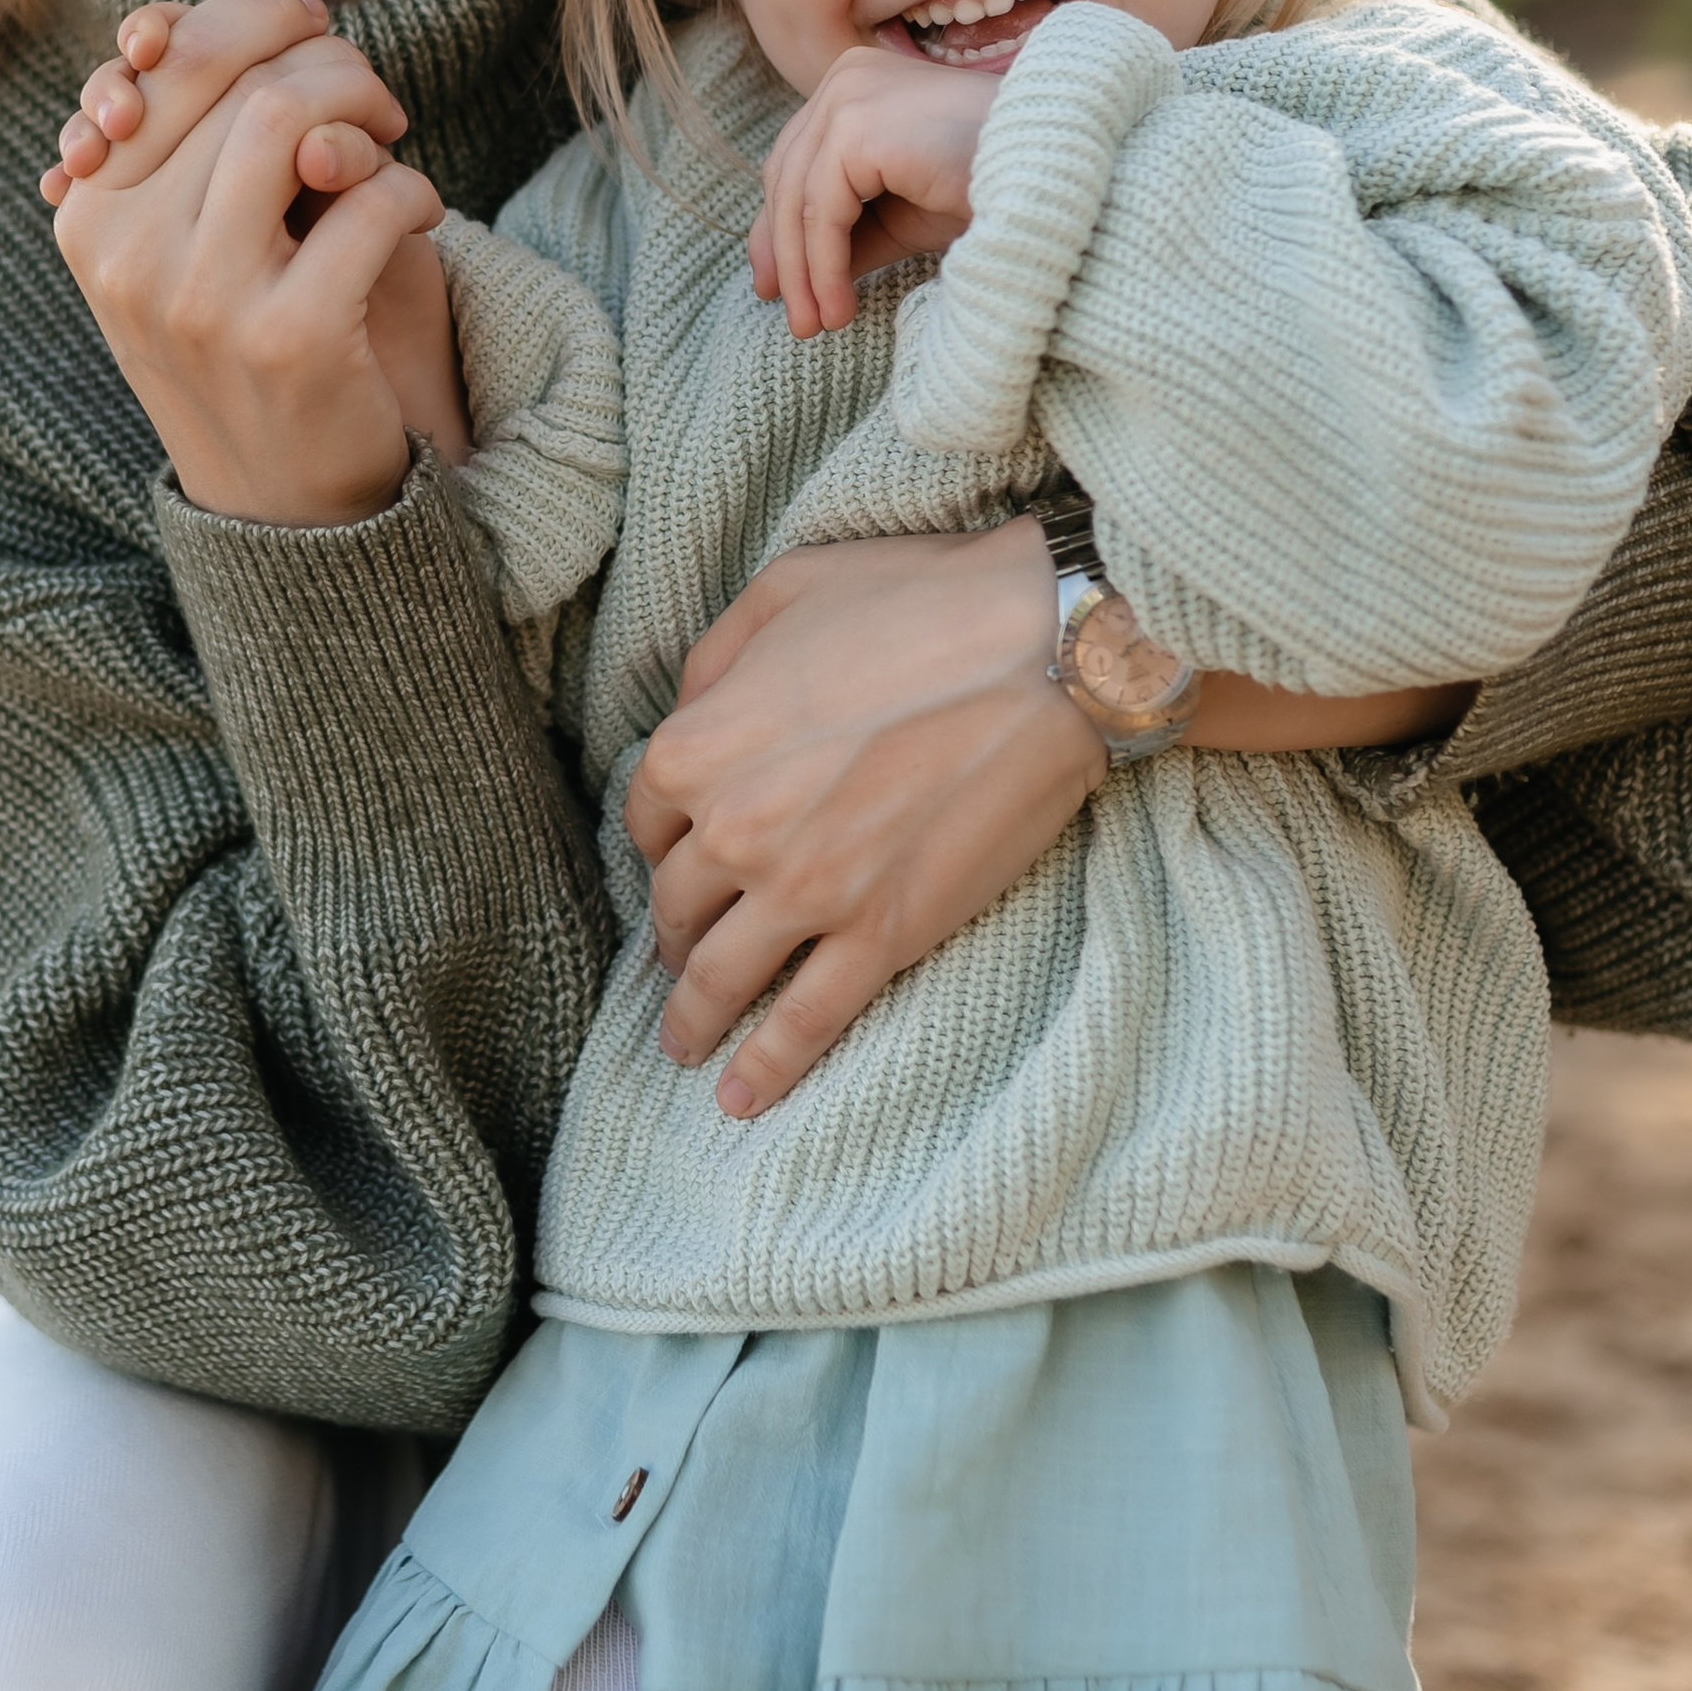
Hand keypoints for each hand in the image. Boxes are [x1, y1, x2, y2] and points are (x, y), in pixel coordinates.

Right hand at [44, 0, 448, 523]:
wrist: (283, 513)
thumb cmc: (247, 349)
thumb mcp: (194, 247)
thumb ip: (213, 137)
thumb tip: (293, 15)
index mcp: (89, 218)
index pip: (168, 57)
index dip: (256, 17)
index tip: (314, 28)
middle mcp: (128, 255)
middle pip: (240, 78)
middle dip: (328, 60)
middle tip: (375, 100)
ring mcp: (202, 299)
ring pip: (294, 119)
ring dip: (368, 108)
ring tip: (392, 143)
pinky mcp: (290, 337)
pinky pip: (367, 198)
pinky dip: (411, 190)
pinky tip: (418, 215)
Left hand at [625, 518, 1102, 1116]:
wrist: (1044, 652)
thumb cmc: (919, 603)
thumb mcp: (783, 591)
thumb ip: (715, 661)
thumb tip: (693, 711)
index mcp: (698, 746)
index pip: (647, 818)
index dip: (662, 839)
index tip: (680, 855)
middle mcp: (734, 831)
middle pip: (678, 904)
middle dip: (675, 933)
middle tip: (684, 953)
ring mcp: (807, 893)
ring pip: (723, 978)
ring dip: (694, 1020)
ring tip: (683, 1050)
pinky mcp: (881, 935)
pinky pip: (806, 1020)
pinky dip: (767, 1067)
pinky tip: (740, 1099)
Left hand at [749, 46, 997, 338]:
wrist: (1051, 177)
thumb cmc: (991, 188)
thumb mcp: (900, 214)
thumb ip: (844, 231)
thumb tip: (785, 276)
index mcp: (857, 79)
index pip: (797, 158)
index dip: (780, 227)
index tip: (779, 288)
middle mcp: (847, 75)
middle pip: (788, 175)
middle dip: (786, 254)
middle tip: (794, 318)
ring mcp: (850, 94)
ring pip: (799, 199)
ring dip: (805, 272)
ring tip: (818, 325)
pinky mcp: (858, 127)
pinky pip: (820, 211)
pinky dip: (823, 266)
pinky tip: (838, 307)